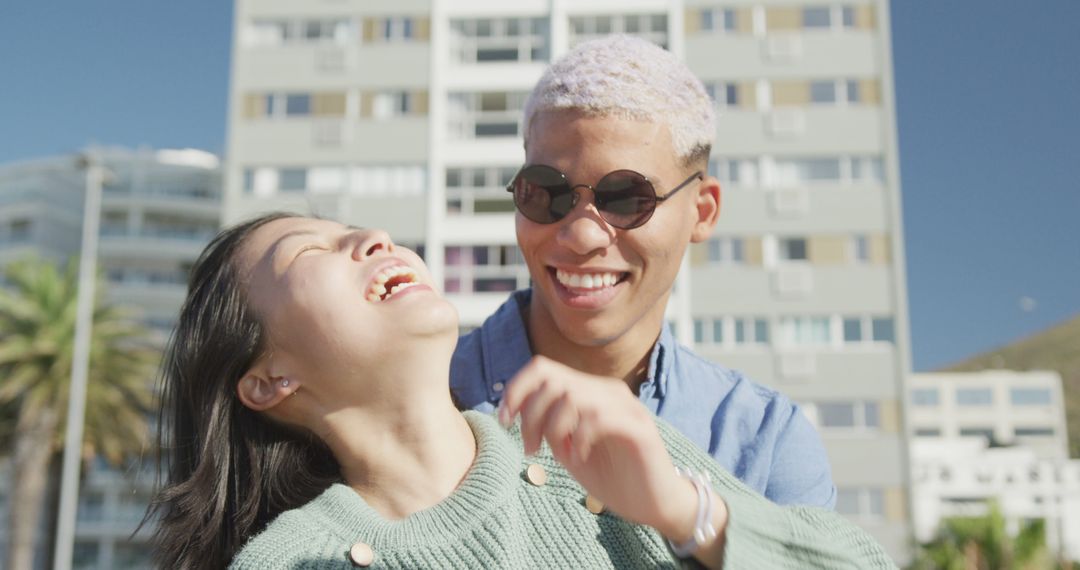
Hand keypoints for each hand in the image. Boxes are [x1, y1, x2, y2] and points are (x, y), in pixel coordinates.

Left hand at [498, 356, 697, 538]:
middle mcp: (608, 391)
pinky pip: (599, 418)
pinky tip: (578, 458)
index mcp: (589, 391)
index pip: (542, 368)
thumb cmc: (611, 476)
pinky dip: (579, 438)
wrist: (655, 505)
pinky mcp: (640, 429)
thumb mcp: (568, 448)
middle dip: (531, 416)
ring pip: (573, 396)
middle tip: (531, 449)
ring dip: (555, 428)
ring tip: (559, 456)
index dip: (516, 389)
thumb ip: (547, 426)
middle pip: (552, 381)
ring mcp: (627, 407)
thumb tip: (514, 410)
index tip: (504, 421)